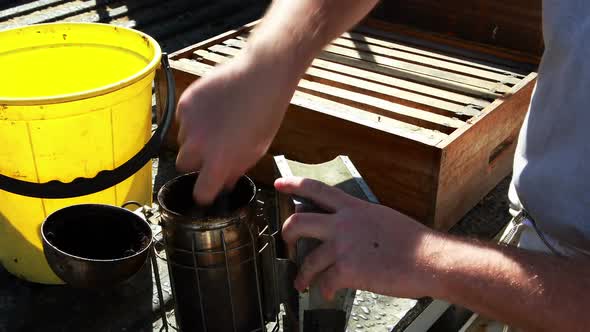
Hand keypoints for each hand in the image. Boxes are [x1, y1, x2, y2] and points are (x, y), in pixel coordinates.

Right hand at [175, 54, 295, 203]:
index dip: (205, 193)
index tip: (207, 189)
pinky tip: (213, 108)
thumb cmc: (265, 113)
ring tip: (217, 122)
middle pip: (184, 165)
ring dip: (194, 137)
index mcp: (218, 161)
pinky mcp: (184, 103)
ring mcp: (188, 123)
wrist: (261, 76)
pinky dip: (193, 118)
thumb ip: (236, 170)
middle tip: (211, 150)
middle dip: (195, 162)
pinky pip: (182, 120)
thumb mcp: (257, 150)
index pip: (201, 192)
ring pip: (183, 140)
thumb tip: (223, 183)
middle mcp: (198, 144)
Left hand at [275, 177, 443, 299]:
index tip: (280, 184)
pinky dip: (324, 291)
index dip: (295, 184)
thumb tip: (348, 229)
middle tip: (287, 244)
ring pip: (308, 260)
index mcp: (354, 208)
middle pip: (298, 222)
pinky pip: (325, 283)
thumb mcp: (383, 218)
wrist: (430, 260)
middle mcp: (344, 224)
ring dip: (302, 276)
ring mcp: (344, 246)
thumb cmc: (414, 243)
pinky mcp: (348, 270)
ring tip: (302, 283)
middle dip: (286, 235)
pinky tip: (328, 293)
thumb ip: (360, 220)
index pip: (318, 189)